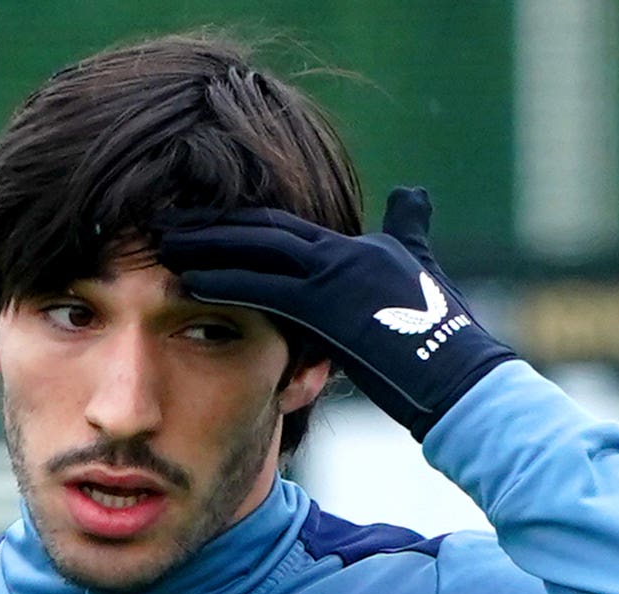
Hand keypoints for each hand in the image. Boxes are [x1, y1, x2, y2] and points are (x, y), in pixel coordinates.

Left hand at [157, 187, 516, 438]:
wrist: (458, 377)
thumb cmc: (440, 339)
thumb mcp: (422, 271)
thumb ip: (409, 231)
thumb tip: (412, 192)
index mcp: (355, 247)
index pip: (281, 225)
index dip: (234, 220)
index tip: (195, 219)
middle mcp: (343, 251)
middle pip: (261, 227)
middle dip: (209, 223)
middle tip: (162, 220)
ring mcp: (337, 275)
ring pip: (257, 249)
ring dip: (205, 245)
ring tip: (160, 242)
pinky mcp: (331, 307)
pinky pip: (264, 289)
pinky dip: (224, 281)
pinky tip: (189, 280)